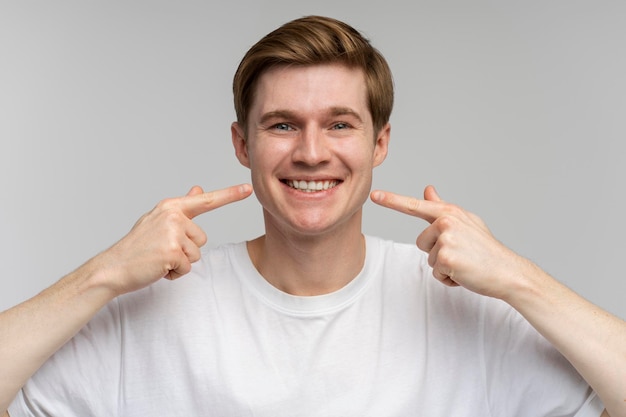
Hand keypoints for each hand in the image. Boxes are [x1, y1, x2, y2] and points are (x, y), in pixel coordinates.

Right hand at [98, 184, 252, 295]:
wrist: (113, 267)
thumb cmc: (137, 246)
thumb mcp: (158, 221)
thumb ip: (182, 208)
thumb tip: (198, 189)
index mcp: (171, 207)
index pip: (206, 200)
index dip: (230, 194)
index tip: (248, 189)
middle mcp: (173, 216)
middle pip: (202, 238)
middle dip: (186, 250)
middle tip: (161, 250)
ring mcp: (173, 233)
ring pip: (196, 254)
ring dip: (180, 263)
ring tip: (158, 259)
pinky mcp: (172, 252)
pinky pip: (187, 268)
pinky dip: (174, 273)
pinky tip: (158, 268)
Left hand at [371, 185, 522, 298]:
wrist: (507, 271)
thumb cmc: (486, 248)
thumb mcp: (465, 222)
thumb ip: (442, 207)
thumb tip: (427, 189)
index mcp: (450, 212)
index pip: (415, 206)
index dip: (392, 201)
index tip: (374, 195)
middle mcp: (447, 222)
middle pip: (422, 242)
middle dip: (438, 253)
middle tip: (462, 254)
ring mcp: (446, 239)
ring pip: (429, 259)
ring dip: (444, 267)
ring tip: (465, 263)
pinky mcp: (447, 257)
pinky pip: (436, 273)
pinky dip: (449, 279)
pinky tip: (465, 273)